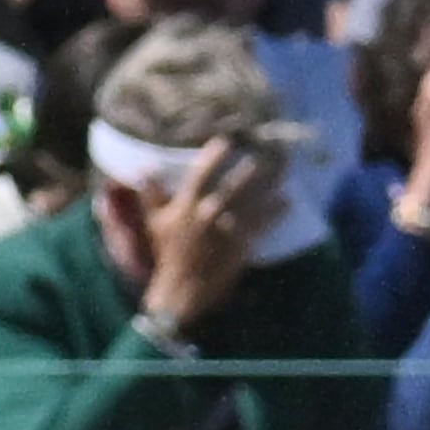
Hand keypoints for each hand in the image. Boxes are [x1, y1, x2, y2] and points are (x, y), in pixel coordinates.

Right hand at [138, 133, 283, 330]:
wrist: (182, 288)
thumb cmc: (167, 254)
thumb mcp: (154, 223)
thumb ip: (151, 195)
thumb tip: (142, 170)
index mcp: (185, 206)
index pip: (200, 174)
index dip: (214, 156)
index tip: (226, 141)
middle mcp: (206, 213)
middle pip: (234, 184)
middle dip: (251, 168)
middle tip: (266, 153)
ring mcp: (225, 229)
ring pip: (252, 201)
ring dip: (268, 185)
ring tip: (282, 171)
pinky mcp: (240, 244)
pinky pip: (262, 224)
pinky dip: (275, 213)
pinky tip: (287, 202)